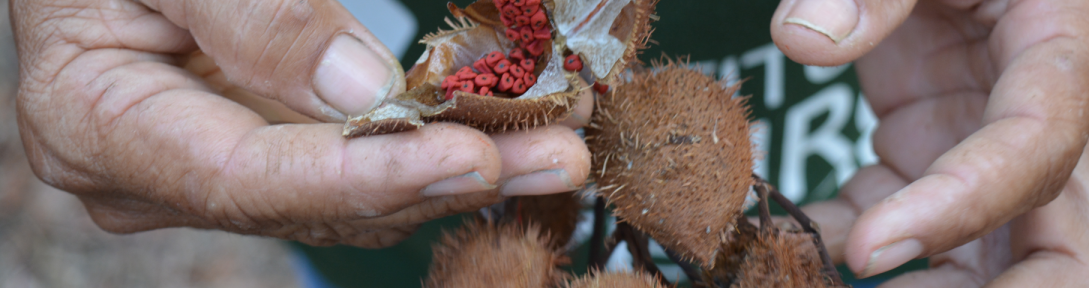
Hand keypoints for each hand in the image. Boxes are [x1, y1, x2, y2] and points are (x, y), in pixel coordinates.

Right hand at [12, 0, 591, 247]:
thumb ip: (251, 18)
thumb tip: (360, 90)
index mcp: (96, 124)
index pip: (245, 177)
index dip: (365, 175)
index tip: (472, 158)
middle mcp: (153, 175)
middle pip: (317, 200)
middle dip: (444, 180)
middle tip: (559, 156)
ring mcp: (210, 170)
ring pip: (348, 199)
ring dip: (458, 173)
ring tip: (555, 145)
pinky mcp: (258, 149)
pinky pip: (351, 171)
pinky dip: (427, 153)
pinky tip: (504, 137)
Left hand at [771, 0, 1088, 285]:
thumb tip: (804, 40)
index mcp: (1065, 50)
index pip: (1034, 154)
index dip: (958, 211)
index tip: (867, 252)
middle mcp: (1042, 118)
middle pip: (1067, 251)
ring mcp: (982, 144)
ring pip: (986, 259)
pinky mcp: (930, 150)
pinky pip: (897, 220)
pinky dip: (845, 241)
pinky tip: (786, 248)